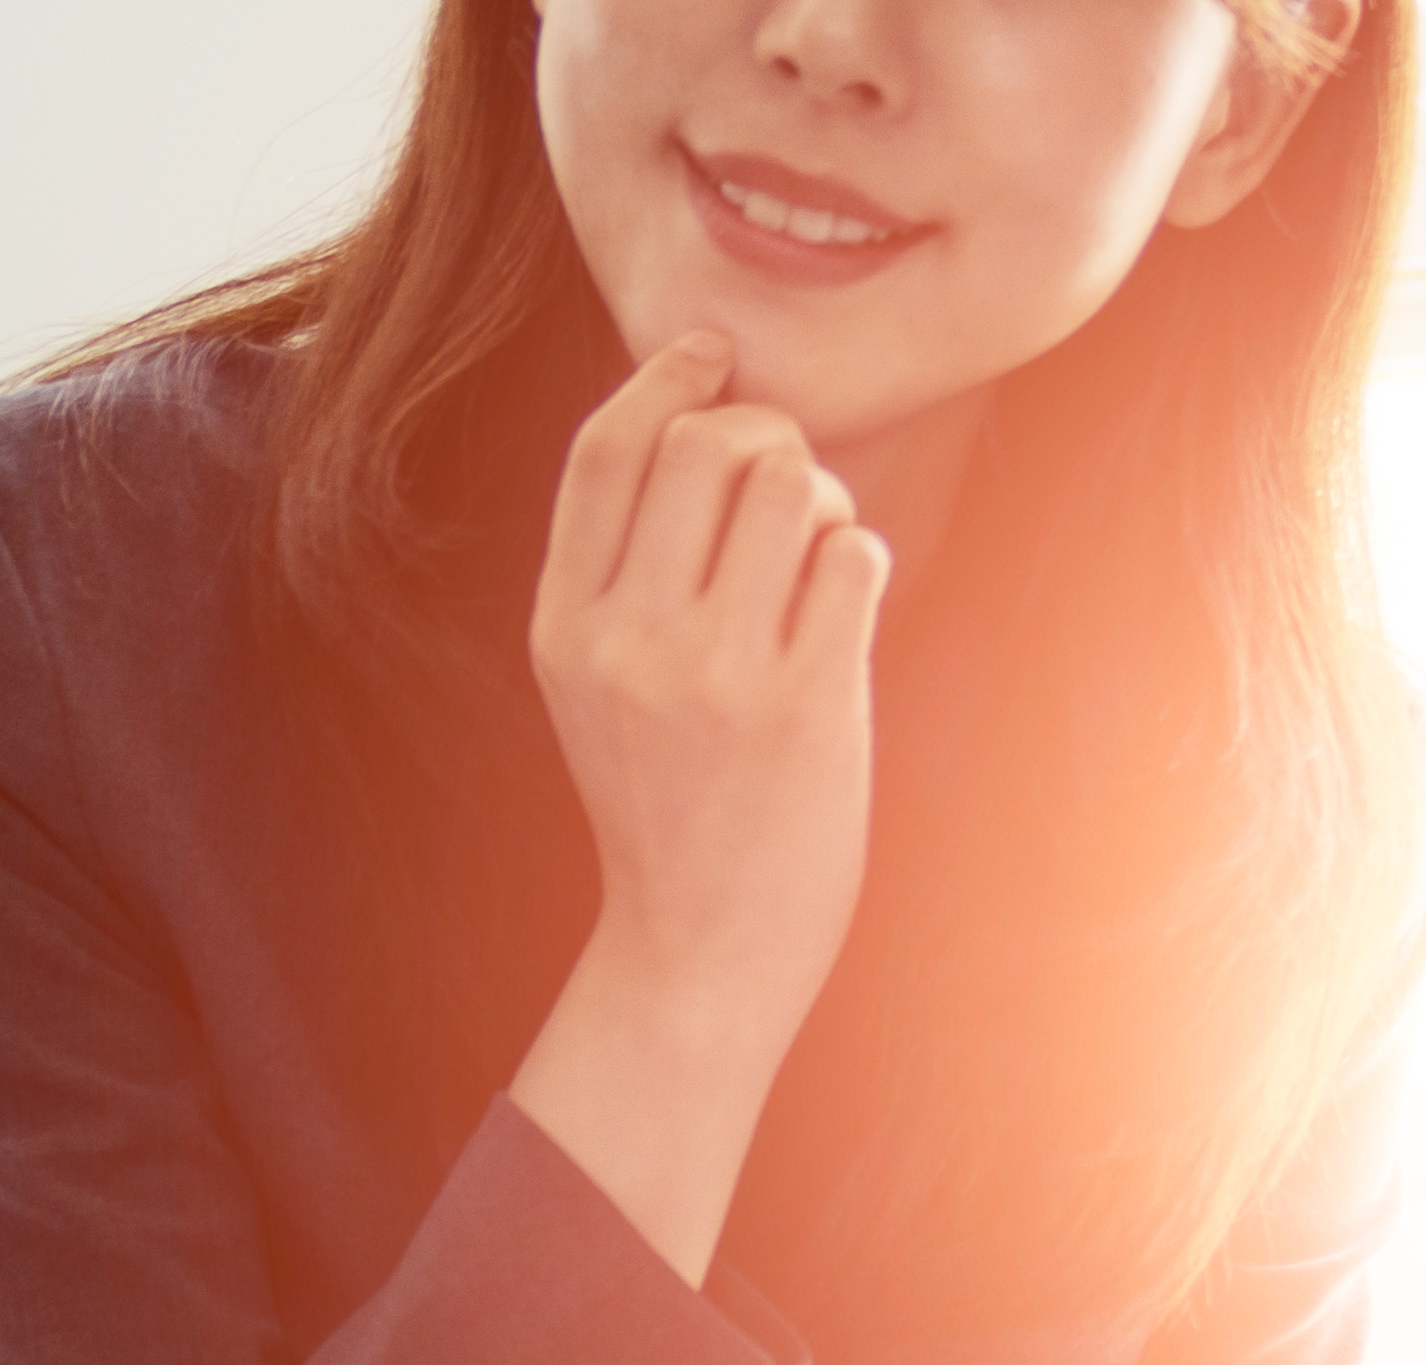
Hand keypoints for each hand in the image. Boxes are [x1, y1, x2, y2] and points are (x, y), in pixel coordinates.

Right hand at [507, 333, 887, 1286]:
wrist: (702, 948)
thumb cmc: (670, 802)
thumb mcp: (598, 683)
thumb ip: (622, 567)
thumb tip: (699, 413)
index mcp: (564, 626)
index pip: (604, 449)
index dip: (666, 376)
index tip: (714, 355)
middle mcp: (628, 642)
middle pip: (708, 441)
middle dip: (767, 439)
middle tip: (788, 494)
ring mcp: (715, 674)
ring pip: (791, 481)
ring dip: (824, 500)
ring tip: (817, 563)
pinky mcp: (802, 705)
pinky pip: (854, 554)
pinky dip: (862, 563)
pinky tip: (843, 618)